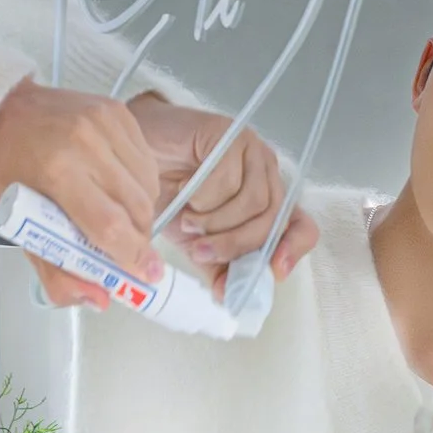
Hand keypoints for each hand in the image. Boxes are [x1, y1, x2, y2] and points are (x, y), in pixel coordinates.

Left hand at [0, 79, 162, 309]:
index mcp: (56, 171)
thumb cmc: (5, 164)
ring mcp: (104, 123)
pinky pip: (145, 160)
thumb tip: (96, 298)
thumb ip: (57, 268)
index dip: (131, 257)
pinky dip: (140, 183)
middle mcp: (84, 143)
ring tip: (120, 218)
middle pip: (135, 208)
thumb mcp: (18, 223)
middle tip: (129, 252)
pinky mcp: (117, 111)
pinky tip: (119, 188)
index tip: (144, 275)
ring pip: (147, 185)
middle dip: (138, 239)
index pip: (109, 226)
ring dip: (141, 212)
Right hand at [126, 94, 319, 289]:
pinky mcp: (229, 135)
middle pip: (271, 220)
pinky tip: (182, 190)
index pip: (301, 226)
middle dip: (234, 244)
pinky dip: (201, 196)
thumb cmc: (166, 194)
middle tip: (199, 251)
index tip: (275, 271)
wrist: (131, 161)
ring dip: (214, 221)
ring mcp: (251, 151)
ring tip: (187, 219)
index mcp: (265, 201)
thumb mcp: (194, 240)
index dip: (294, 249)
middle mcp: (266, 175)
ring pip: (252, 202)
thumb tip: (230, 297)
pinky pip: (226, 178)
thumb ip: (216, 265)